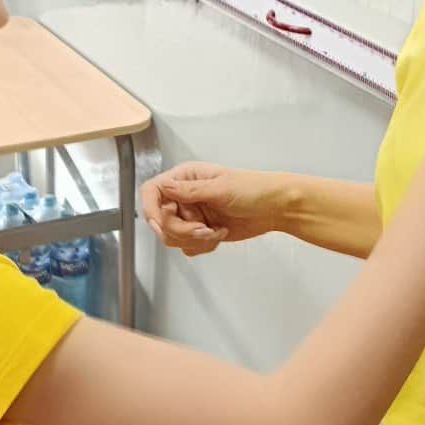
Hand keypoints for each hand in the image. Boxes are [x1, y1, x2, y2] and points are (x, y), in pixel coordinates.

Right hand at [141, 163, 281, 257]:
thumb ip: (189, 191)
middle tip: (204, 229)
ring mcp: (192, 215)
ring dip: (194, 240)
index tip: (159, 224)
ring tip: (216, 231)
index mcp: (186, 178)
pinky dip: (203, 246)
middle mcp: (184, 196)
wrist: (275, 208)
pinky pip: (187, 246)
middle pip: (162, 221)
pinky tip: (219, 234)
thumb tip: (164, 187)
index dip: (150, 209)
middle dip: (183, 231)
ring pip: (173, 237)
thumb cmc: (255, 189)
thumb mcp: (221, 188)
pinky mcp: (200, 232)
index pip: (153, 191)